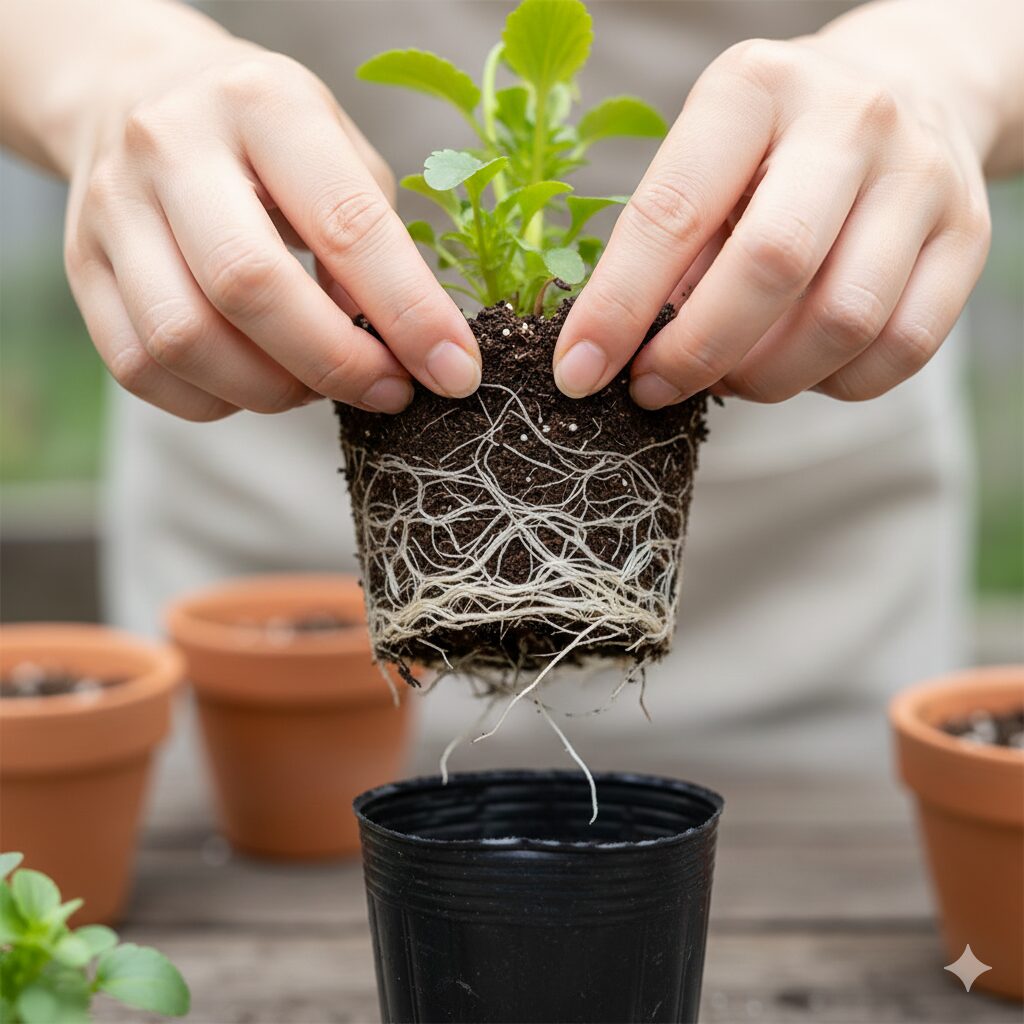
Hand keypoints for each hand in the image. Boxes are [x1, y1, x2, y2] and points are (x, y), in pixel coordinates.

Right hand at [64, 44, 479, 420]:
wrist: (135, 89)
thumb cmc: (265, 134)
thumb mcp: (337, 151)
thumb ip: (375, 241)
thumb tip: (403, 346)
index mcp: (261, 105)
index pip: (345, 225)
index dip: (410, 314)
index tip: (456, 373)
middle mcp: (171, 147)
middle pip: (250, 288)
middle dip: (338, 364)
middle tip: (389, 391)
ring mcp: (112, 211)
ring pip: (186, 341)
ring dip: (273, 391)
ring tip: (319, 384)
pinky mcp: (81, 269)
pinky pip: (143, 369)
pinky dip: (215, 400)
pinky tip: (255, 381)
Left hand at [554, 33, 991, 406]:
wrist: (907, 88)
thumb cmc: (772, 146)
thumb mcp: (706, 162)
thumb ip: (666, 248)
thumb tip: (615, 353)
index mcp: (754, 89)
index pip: (673, 213)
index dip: (617, 308)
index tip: (576, 374)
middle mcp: (849, 120)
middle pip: (771, 267)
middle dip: (696, 352)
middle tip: (653, 388)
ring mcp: (922, 177)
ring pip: (843, 320)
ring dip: (767, 377)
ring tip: (728, 375)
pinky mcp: (968, 237)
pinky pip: (901, 350)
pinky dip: (834, 385)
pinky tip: (798, 368)